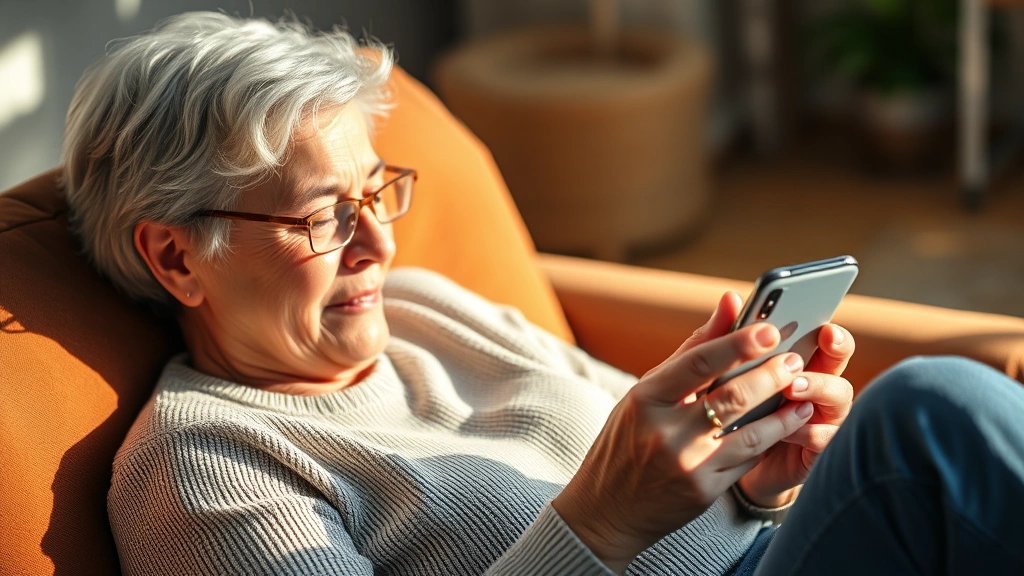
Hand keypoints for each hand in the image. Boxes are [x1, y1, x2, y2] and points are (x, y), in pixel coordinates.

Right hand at [552, 294, 813, 572]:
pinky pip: (748, 459)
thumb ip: (692, 350)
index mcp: (645, 398)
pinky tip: (789, 422)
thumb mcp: (647, 392)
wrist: (606, 508)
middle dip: (770, 375)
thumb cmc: (627, 439)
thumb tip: (731, 303)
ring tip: (804, 392)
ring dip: (782, 410)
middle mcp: (664, 431)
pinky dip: (772, 438)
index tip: (769, 329)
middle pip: (730, 396)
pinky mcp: (703, 491)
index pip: (698, 362)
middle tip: (795, 359)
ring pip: (748, 431)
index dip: (737, 343)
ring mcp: (686, 464)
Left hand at [736, 324, 855, 507]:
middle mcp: (817, 383)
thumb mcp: (719, 372)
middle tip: (808, 352)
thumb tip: (729, 297)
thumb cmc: (725, 409)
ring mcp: (821, 416)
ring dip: (816, 388)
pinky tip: (786, 430)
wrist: (720, 463)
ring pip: (837, 397)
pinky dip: (804, 431)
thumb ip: (725, 337)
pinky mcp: (815, 450)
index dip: (832, 333)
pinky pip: (822, 438)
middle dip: (830, 354)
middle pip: (838, 362)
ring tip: (791, 387)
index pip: (826, 338)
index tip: (826, 328)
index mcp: (799, 358)